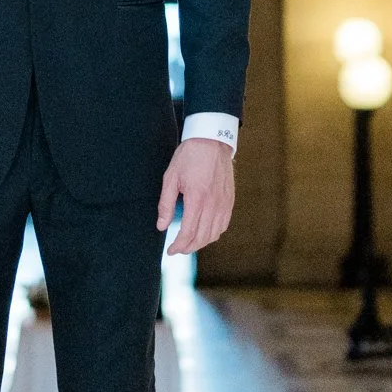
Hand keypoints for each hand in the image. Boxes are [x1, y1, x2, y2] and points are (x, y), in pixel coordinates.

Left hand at [157, 137, 234, 256]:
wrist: (212, 140)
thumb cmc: (189, 157)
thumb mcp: (171, 178)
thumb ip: (166, 204)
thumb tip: (162, 226)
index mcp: (197, 198)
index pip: (188, 233)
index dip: (178, 246)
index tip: (170, 251)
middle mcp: (213, 204)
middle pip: (202, 238)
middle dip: (188, 248)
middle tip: (177, 249)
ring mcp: (224, 203)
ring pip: (214, 234)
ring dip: (200, 243)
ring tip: (189, 243)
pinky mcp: (230, 201)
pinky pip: (223, 225)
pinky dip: (213, 234)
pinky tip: (204, 232)